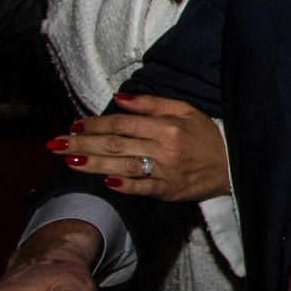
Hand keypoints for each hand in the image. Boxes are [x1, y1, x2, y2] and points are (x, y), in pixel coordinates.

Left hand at [49, 94, 231, 201]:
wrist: (234, 165)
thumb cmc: (207, 136)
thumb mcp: (185, 110)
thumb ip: (152, 104)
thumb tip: (120, 99)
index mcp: (166, 126)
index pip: (123, 123)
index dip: (96, 123)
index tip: (74, 125)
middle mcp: (164, 148)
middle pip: (116, 143)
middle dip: (83, 143)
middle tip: (55, 144)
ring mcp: (166, 171)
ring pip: (124, 165)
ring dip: (94, 163)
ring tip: (69, 161)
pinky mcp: (170, 191)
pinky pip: (144, 188)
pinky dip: (126, 185)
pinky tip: (106, 182)